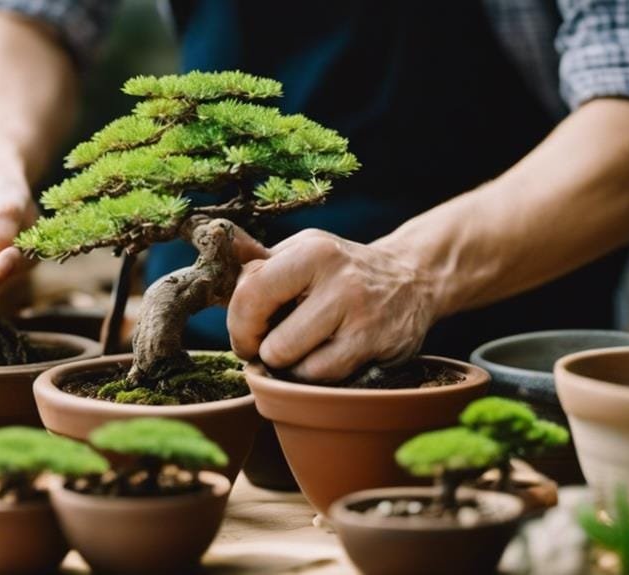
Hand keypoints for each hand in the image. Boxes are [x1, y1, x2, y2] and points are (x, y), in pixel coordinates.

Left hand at [227, 229, 436, 382]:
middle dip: (259, 350)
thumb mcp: (304, 250)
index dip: (237, 324)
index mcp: (311, 250)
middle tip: (269, 346)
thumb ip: (258, 263)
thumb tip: (214, 258)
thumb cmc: (342, 269)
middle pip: (268, 340)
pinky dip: (313, 374)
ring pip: (291, 362)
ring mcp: (359, 312)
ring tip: (302, 347)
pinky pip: (319, 376)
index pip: (249, 294)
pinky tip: (325, 356)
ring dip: (288, 364)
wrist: (414, 278)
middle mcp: (337, 278)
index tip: (245, 333)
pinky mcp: (374, 343)